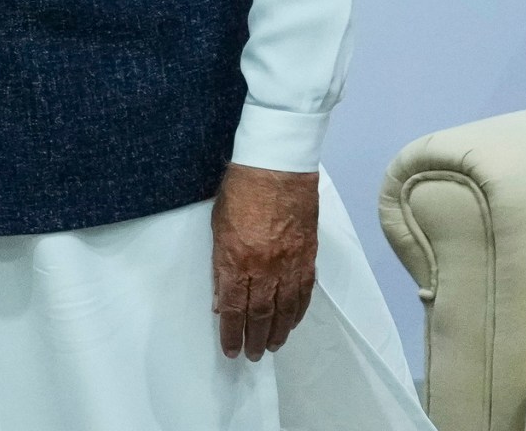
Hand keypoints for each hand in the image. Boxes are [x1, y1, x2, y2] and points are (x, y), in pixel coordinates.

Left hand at [212, 162, 317, 359]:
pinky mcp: (307, 256)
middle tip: (251, 355)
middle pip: (261, 314)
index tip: (230, 349)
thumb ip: (220, 265)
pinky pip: (304, 292)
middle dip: (254, 338)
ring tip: (270, 346)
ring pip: (285, 308)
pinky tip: (291, 323)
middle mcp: (266, 268)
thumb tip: (222, 298)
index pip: (234, 308)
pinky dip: (297, 312)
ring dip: (277, 331)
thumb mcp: (218, 228)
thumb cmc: (239, 192)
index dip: (232, 332)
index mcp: (238, 260)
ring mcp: (290, 264)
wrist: (277, 169)